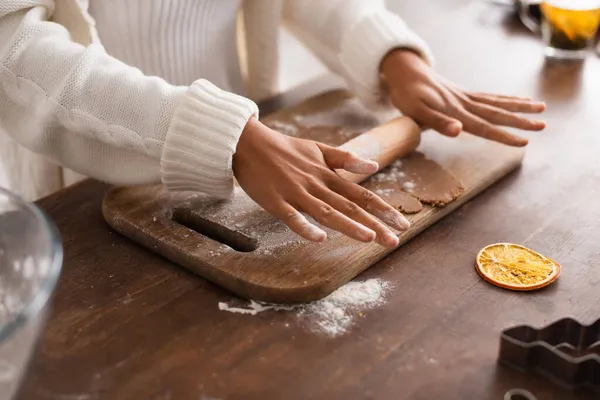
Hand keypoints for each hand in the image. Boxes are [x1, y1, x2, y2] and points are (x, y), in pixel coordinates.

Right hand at [233, 117, 410, 246]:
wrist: (248, 142)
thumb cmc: (284, 148)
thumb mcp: (318, 149)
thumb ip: (345, 159)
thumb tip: (374, 167)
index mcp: (327, 174)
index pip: (361, 194)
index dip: (382, 209)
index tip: (401, 223)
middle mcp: (316, 184)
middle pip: (349, 207)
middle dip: (374, 224)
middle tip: (394, 241)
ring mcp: (296, 193)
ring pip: (326, 212)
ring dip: (348, 225)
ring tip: (369, 238)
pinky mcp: (275, 201)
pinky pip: (292, 217)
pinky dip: (305, 227)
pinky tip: (319, 238)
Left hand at [380, 49, 545, 145]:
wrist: (406, 73)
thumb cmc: (408, 96)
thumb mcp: (417, 112)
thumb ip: (438, 122)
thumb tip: (459, 131)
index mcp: (456, 112)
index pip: (484, 127)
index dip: (503, 136)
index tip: (524, 142)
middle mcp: (465, 104)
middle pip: (497, 113)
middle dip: (521, 120)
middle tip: (543, 125)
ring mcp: (465, 97)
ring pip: (497, 102)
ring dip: (519, 106)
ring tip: (541, 107)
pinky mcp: (463, 94)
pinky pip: (489, 97)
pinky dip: (505, 99)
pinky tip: (518, 100)